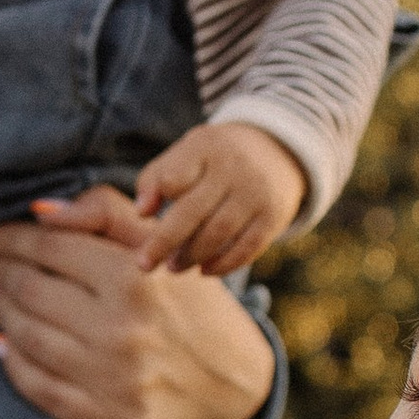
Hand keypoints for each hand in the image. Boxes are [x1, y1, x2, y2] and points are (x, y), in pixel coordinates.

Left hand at [0, 189, 276, 418]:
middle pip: (30, 292)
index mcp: (135, 279)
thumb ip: (106, 215)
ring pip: (28, 337)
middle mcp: (122, 330)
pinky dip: (11, 362)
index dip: (5, 239)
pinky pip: (38, 387)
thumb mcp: (164, 249)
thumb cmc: (193, 308)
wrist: (234, 388)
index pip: (49, 249)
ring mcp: (113, 380)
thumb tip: (39, 211)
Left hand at [133, 121, 306, 275]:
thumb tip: (142, 212)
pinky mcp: (273, 217)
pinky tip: (204, 270)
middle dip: (164, 242)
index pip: (175, 176)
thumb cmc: (215, 159)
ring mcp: (256, 193)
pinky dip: (223, 265)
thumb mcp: (188, 153)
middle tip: (144, 264)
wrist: (277, 152)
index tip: (143, 216)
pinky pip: (246, 248)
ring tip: (174, 267)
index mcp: (205, 148)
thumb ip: (157, 177)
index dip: (158, 195)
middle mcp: (233, 168)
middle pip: (192, 211)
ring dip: (192, 256)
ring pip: (218, 233)